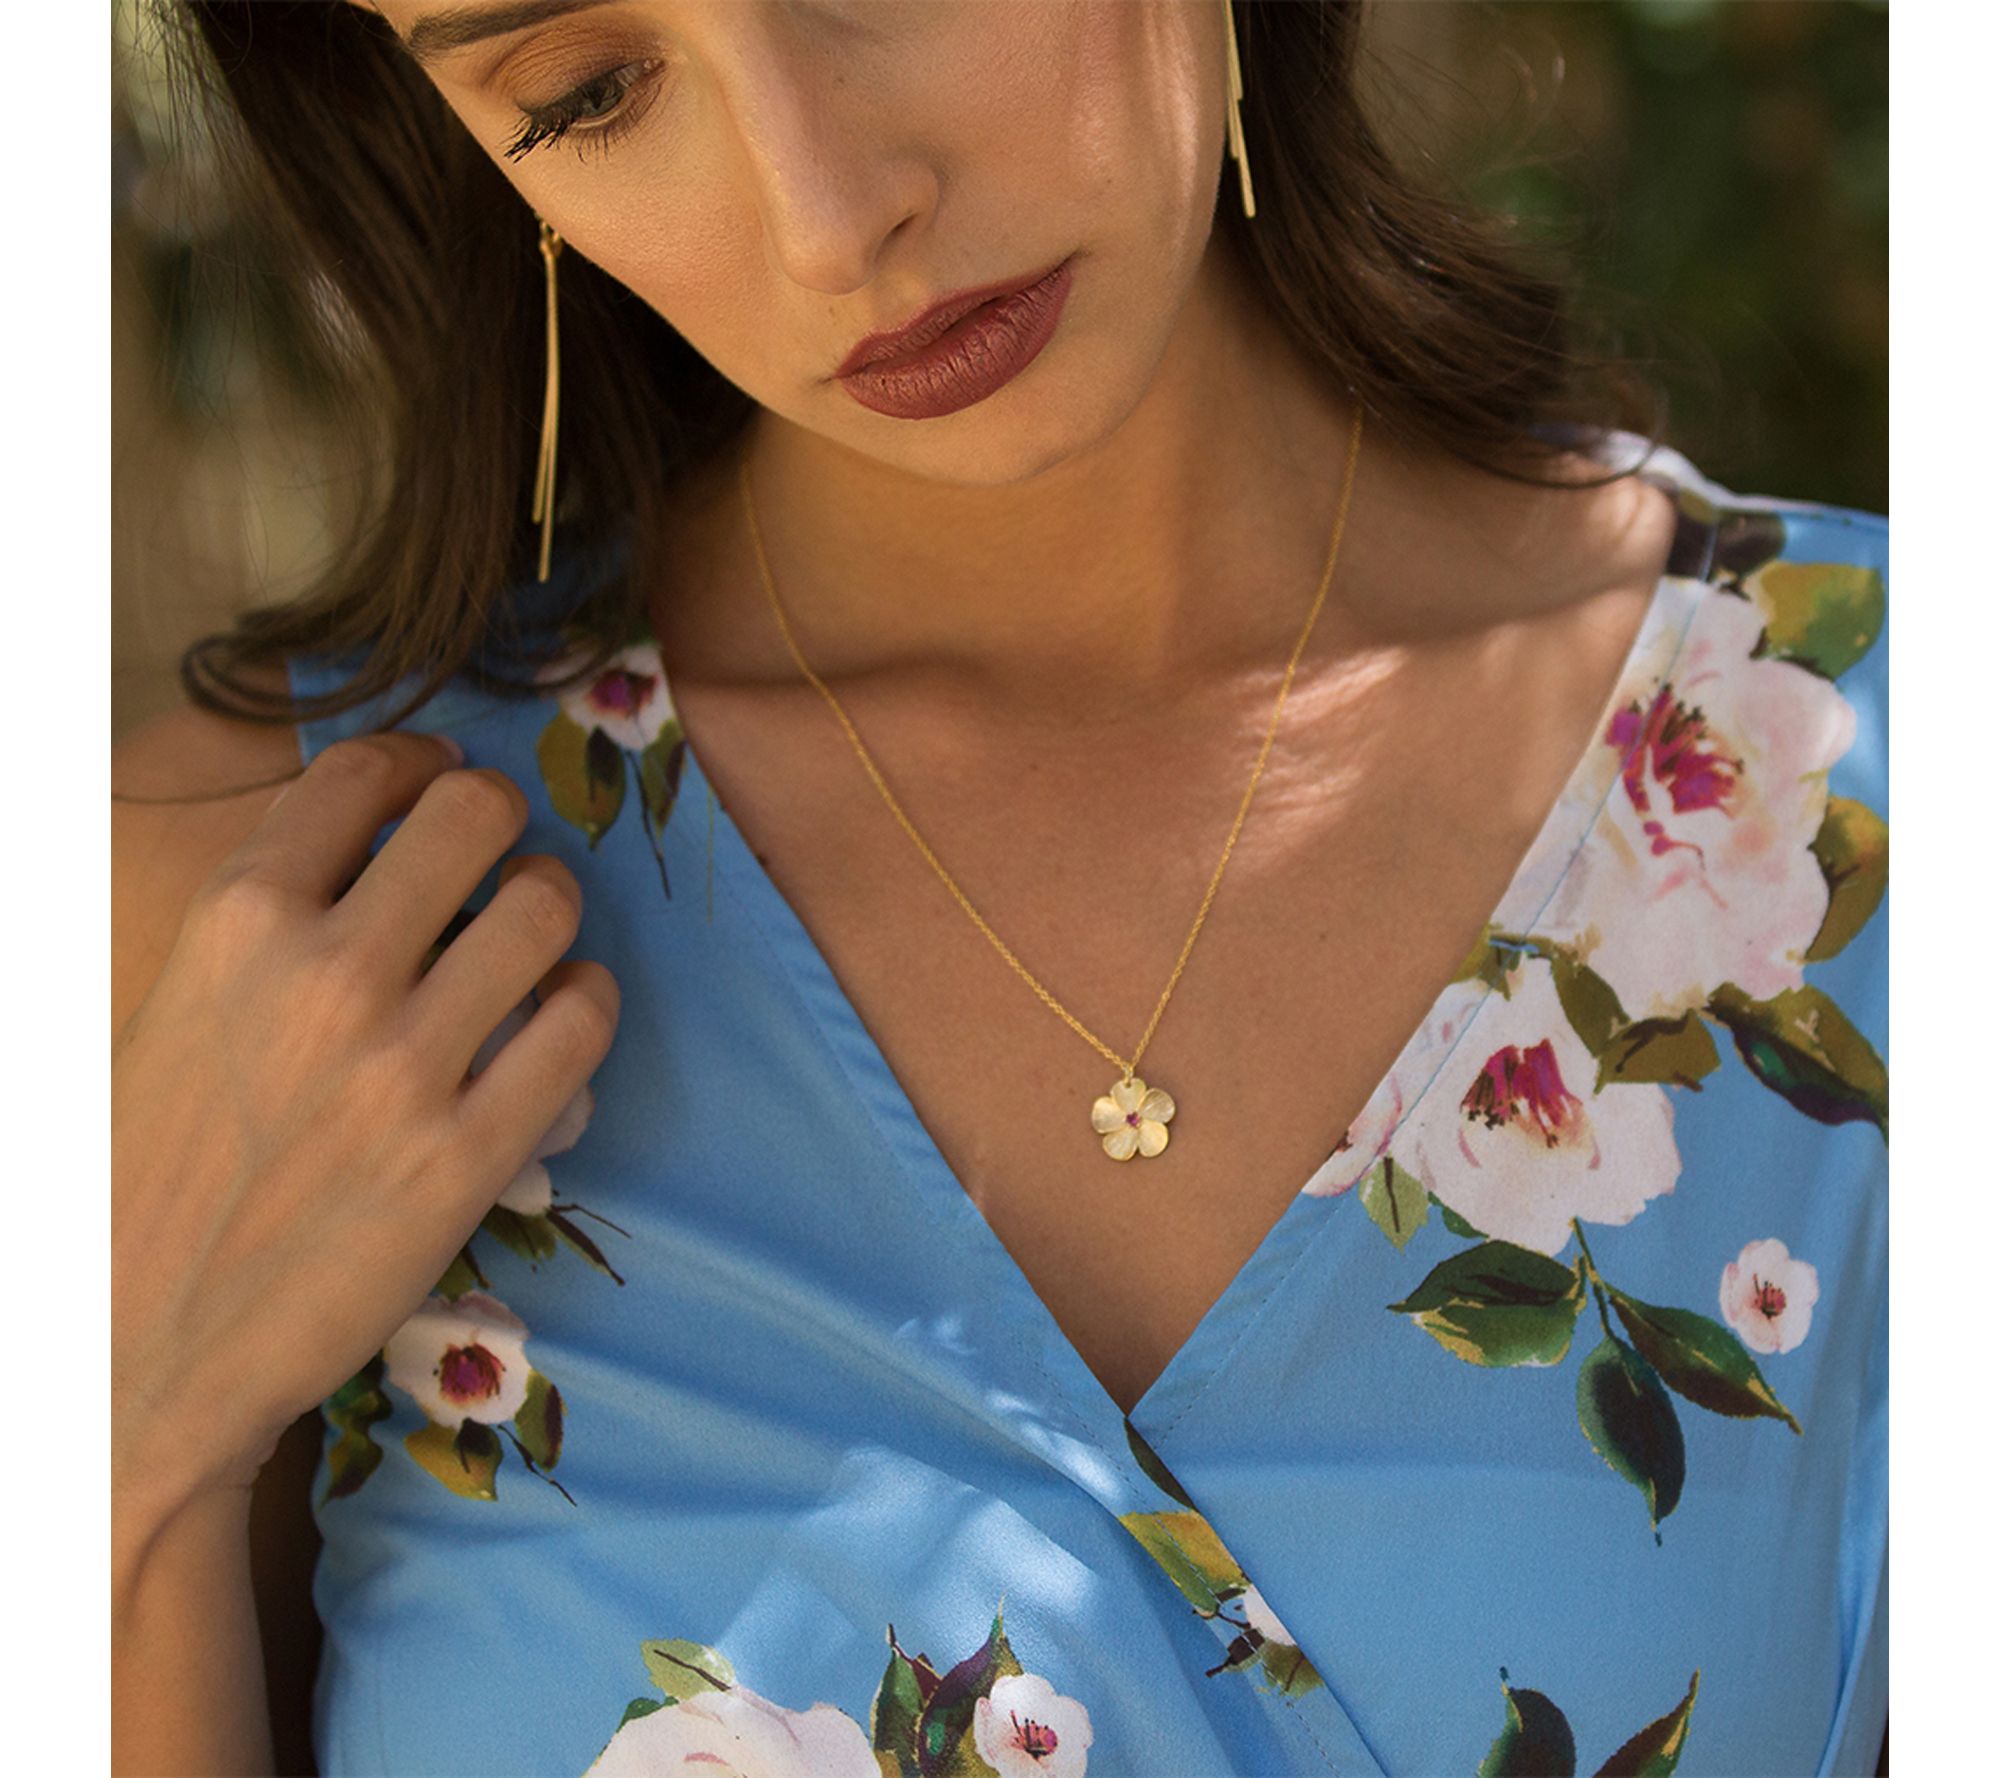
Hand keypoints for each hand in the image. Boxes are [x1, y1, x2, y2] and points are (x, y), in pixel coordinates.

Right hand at [112, 733, 619, 1519]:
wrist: (137, 1351)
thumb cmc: (145, 1175)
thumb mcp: (175, 1008)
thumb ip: (268, 923)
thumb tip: (375, 851)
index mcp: (234, 921)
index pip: (363, 771)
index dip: (421, 761)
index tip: (442, 778)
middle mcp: (324, 972)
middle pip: (477, 812)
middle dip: (501, 819)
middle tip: (499, 858)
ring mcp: (404, 1064)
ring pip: (547, 907)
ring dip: (553, 909)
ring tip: (534, 940)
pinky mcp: (470, 1155)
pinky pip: (583, 1025)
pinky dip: (587, 1004)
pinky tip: (563, 1016)